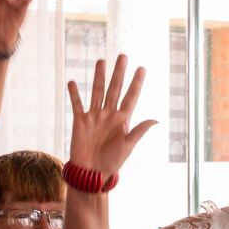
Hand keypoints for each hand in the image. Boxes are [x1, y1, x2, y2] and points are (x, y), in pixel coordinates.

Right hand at [68, 55, 157, 174]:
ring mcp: (94, 117)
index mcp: (122, 120)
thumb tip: (155, 120)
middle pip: (115, 89)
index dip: (136, 84)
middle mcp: (109, 115)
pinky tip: (73, 82)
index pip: (131, 97)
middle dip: (119, 73)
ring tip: (101, 61)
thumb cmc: (112, 162)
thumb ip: (139, 131)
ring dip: (99, 77)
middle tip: (123, 56)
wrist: (92, 173)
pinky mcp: (80, 121)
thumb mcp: (128, 146)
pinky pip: (77, 105)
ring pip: (97, 92)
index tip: (142, 69)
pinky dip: (75, 94)